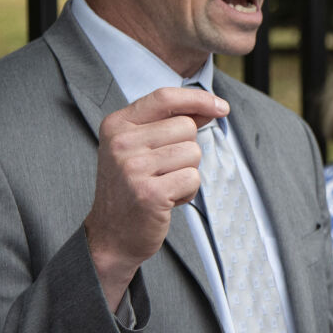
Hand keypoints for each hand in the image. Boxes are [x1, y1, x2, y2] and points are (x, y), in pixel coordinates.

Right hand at [84, 87, 228, 310]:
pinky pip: (193, 178)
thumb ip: (172, 124)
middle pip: (186, 127)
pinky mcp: (150, 193)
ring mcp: (133, 168)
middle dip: (187, 150)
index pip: (165, 97)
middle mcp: (121, 143)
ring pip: (193, 153)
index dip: (198, 99)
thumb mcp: (142, 148)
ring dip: (187, 173)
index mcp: (117, 125)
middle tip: (163, 171)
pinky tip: (167, 201)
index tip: (221, 107)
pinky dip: (188, 192)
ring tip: (163, 186)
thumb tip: (213, 107)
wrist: (111, 236)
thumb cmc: (132, 188)